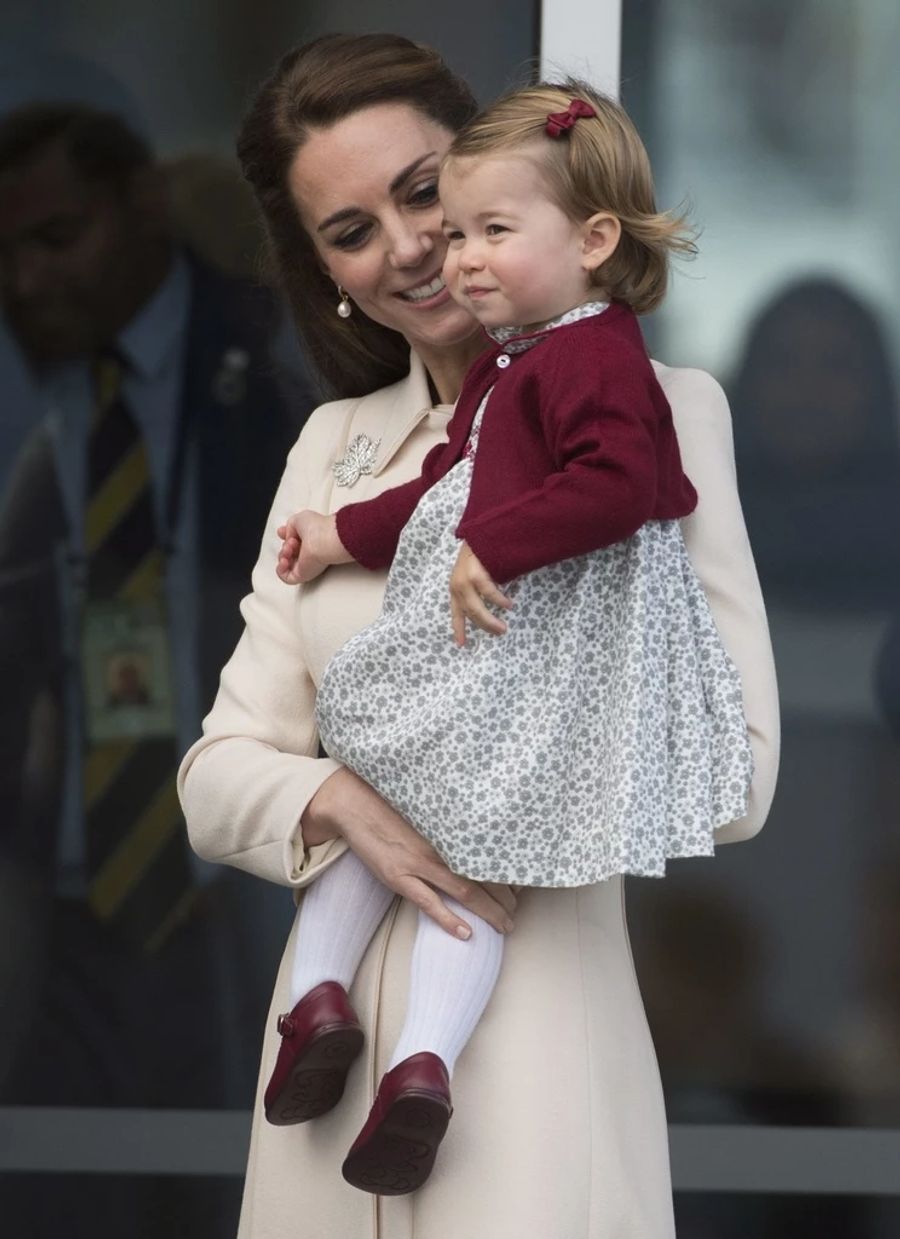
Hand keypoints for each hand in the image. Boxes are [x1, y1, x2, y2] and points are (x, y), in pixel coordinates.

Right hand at [275, 510, 352, 584]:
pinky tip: (285, 560)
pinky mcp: (303, 575)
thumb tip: (285, 534)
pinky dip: (280, 569)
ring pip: (286, 564)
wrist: (325, 541)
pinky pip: (287, 578)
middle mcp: (309, 552)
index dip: (286, 538)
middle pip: (289, 553)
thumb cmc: (318, 529)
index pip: (295, 542)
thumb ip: (289, 526)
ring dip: (282, 555)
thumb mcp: (299, 519)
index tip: (283, 533)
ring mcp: (306, 564)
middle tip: (292, 540)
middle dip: (284, 545)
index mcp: (311, 539)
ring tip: (290, 548)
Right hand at [302, 767, 516, 937]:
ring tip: (504, 927)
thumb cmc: (392, 806)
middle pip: (483, 878)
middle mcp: (441, 848)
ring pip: (465, 892)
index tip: (521, 888)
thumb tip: (472, 839)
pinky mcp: (399, 877)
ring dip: (488, 912)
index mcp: (449, 832)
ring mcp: (419, 864)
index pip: (488, 857)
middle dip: (504, 900)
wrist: (356, 805)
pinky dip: (450, 919)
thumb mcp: (426, 813)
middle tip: (516, 915)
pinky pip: (429, 903)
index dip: (506, 875)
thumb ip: (448, 828)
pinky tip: (466, 933)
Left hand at [449, 542, 512, 645]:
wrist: (482, 532)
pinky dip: (498, 600)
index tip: (461, 645)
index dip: (459, 629)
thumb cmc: (481, 554)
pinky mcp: (474, 574)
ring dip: (491, 620)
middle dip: (485, 626)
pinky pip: (488, 593)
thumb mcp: (473, 574)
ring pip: (477, 609)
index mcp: (456, 588)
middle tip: (500, 633)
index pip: (456, 613)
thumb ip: (476, 590)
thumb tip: (488, 609)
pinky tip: (507, 605)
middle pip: (470, 614)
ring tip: (504, 626)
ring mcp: (464, 580)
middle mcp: (457, 586)